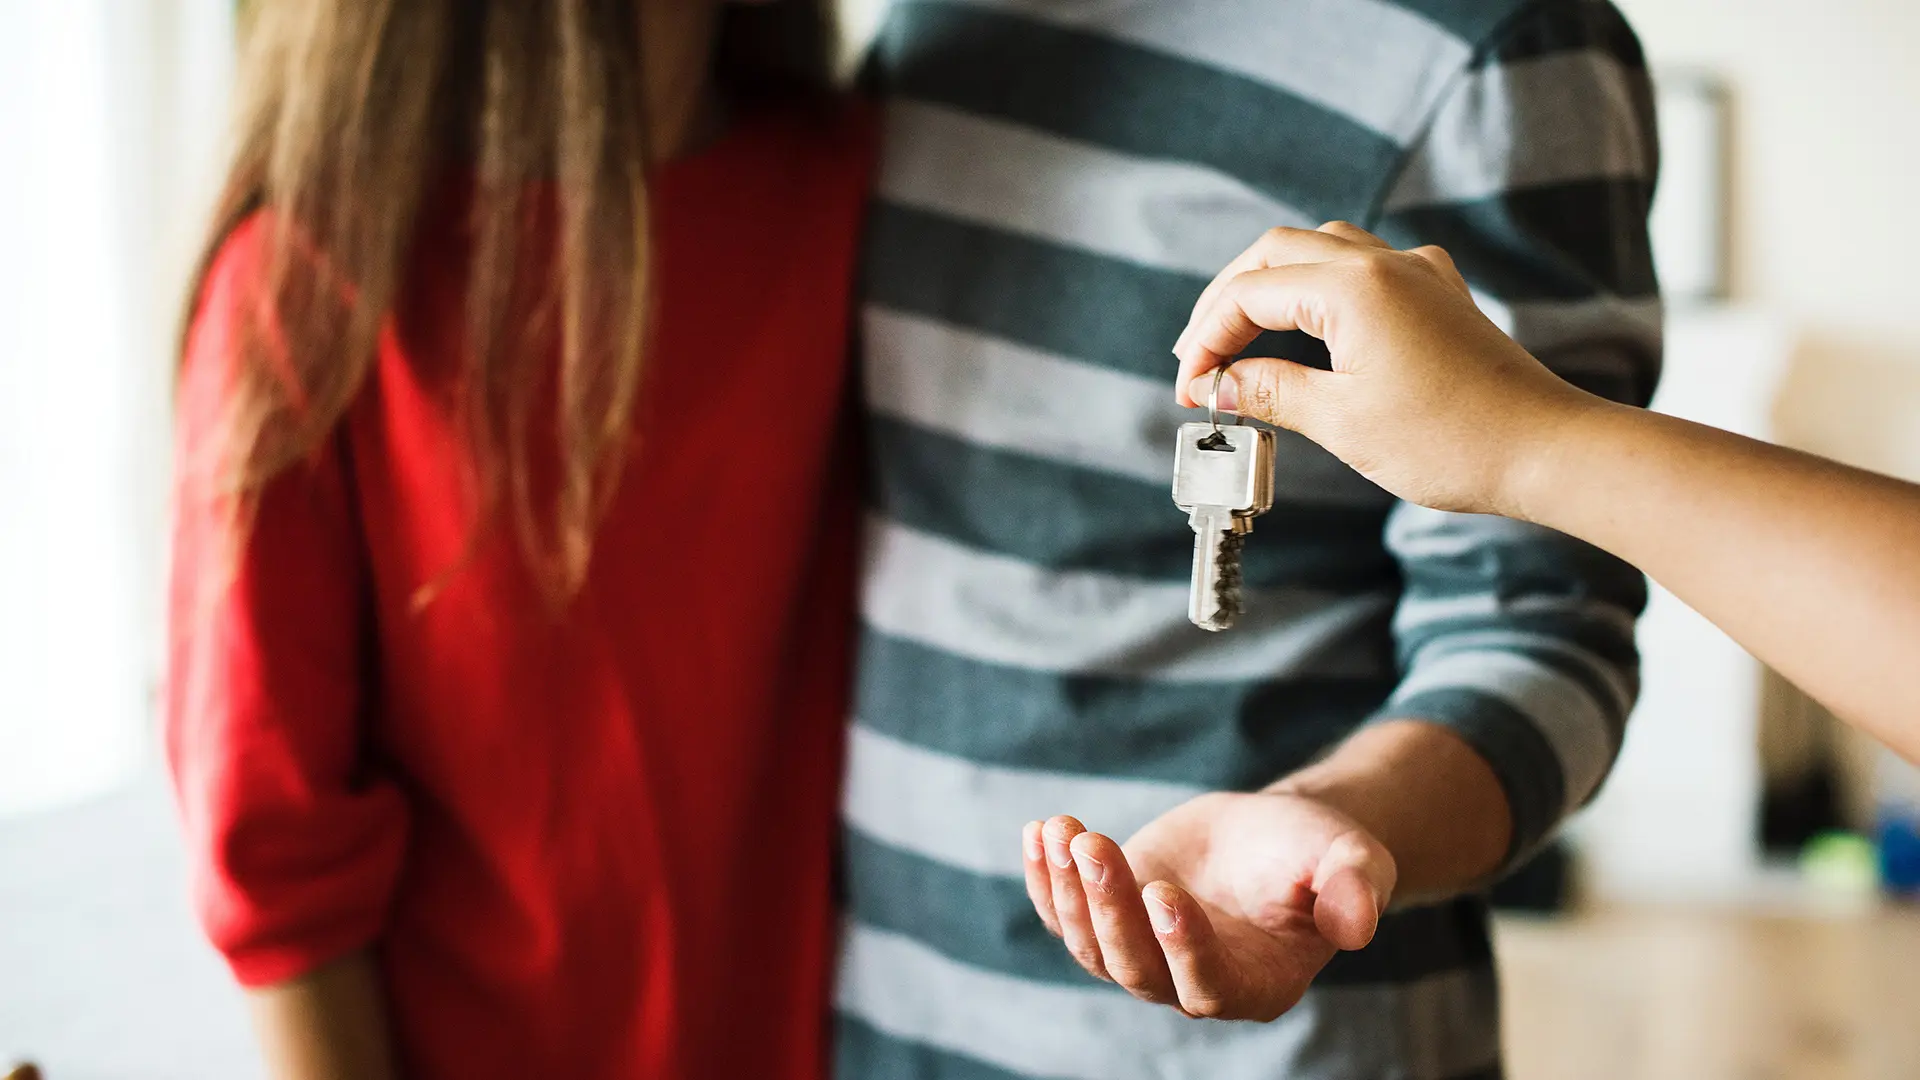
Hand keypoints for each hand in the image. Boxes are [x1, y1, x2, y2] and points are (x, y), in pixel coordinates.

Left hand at [1022, 791, 1394, 1021]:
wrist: (1275, 834)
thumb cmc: (1319, 852)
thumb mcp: (1352, 860)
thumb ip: (1356, 889)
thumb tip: (1359, 925)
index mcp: (1256, 984)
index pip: (1207, 985)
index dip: (1181, 946)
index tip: (1162, 891)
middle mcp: (1192, 983)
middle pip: (1135, 967)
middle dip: (1109, 907)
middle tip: (1093, 844)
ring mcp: (1144, 955)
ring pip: (1092, 944)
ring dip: (1069, 890)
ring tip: (1061, 830)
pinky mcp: (1110, 919)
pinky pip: (1064, 915)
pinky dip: (1045, 879)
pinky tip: (1039, 832)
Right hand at [1170, 222, 1605, 518]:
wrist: (1546, 449)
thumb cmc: (1451, 441)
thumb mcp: (1342, 422)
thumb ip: (1271, 391)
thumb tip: (1220, 383)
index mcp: (1353, 287)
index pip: (1249, 294)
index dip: (1207, 340)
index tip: (1190, 391)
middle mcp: (1384, 264)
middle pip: (1275, 253)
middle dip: (1227, 302)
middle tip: (1199, 358)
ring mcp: (1417, 274)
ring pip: (1320, 250)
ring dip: (1271, 286)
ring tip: (1241, 338)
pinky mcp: (1439, 296)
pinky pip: (1364, 267)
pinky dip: (1320, 288)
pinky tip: (1312, 326)